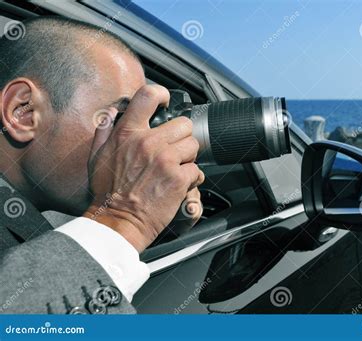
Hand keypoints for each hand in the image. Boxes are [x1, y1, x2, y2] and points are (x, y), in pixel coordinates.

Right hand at [83, 84, 204, 251]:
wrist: (118, 221)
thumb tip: (113, 112)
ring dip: (188, 157)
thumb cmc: (107, 193)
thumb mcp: (96, 156)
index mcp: (127, 133)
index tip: (166, 101)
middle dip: (182, 137)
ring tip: (177, 168)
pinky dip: (192, 178)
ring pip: (193, 145)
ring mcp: (165, 160)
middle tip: (175, 149)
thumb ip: (104, 130)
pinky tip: (180, 184)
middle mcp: (148, 142)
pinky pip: (197, 170)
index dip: (162, 94)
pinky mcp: (178, 178)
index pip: (148, 95)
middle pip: (183, 124)